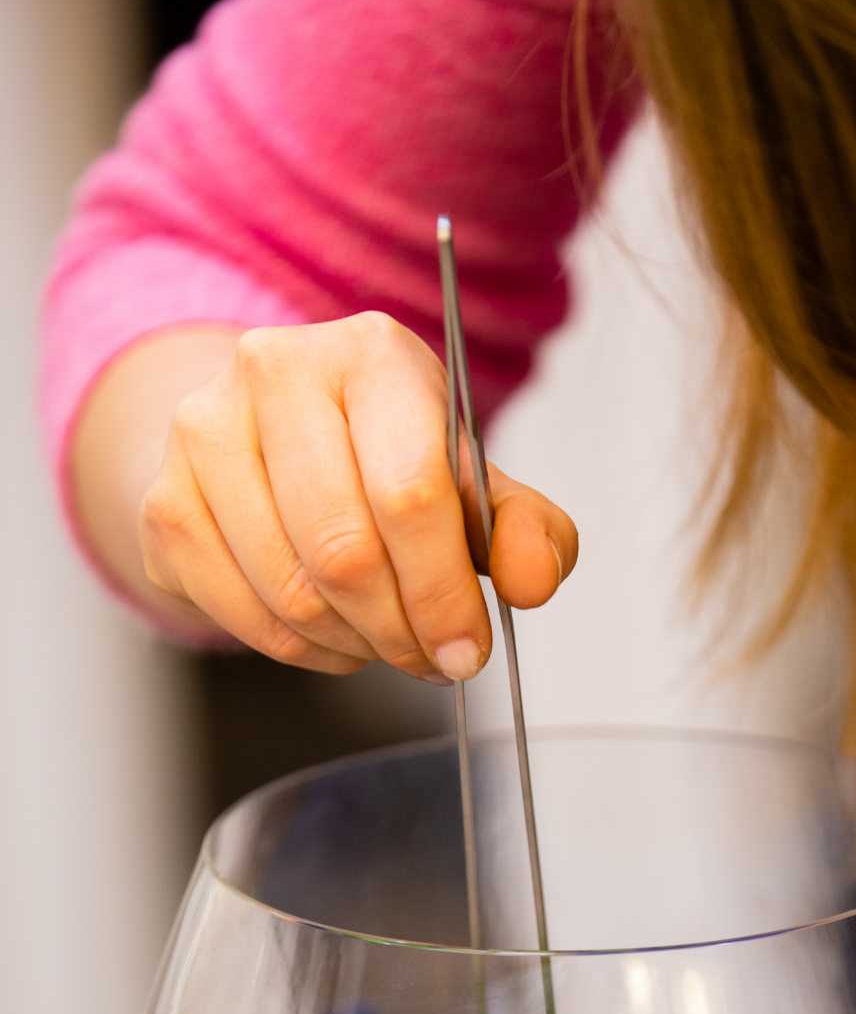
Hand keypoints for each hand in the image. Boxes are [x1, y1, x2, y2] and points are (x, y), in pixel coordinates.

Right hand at [138, 312, 576, 678]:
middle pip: (344, 551)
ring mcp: (203, 433)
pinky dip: (301, 650)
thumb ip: (524, 529)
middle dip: (401, 629)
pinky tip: (334, 638)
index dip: (443, 591)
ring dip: (355, 645)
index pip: (409, 492)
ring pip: (291, 592)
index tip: (467, 650)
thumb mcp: (472, 480)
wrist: (276, 435)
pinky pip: (241, 613)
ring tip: (386, 641)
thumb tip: (534, 581)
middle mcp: (274, 371)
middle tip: (432, 659)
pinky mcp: (163, 499)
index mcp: (370, 353)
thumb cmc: (387, 458)